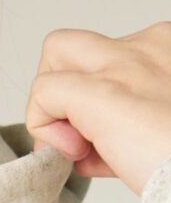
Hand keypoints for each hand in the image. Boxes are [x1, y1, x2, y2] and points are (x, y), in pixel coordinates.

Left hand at [24, 22, 170, 196]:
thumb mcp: (161, 133)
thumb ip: (126, 131)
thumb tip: (85, 148)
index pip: (113, 61)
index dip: (98, 106)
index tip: (120, 145)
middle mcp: (150, 47)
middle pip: (76, 45)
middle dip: (64, 91)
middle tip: (82, 138)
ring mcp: (125, 66)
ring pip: (56, 52)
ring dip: (53, 107)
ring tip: (82, 150)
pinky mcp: (102, 93)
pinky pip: (44, 90)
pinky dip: (44, 127)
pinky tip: (75, 157)